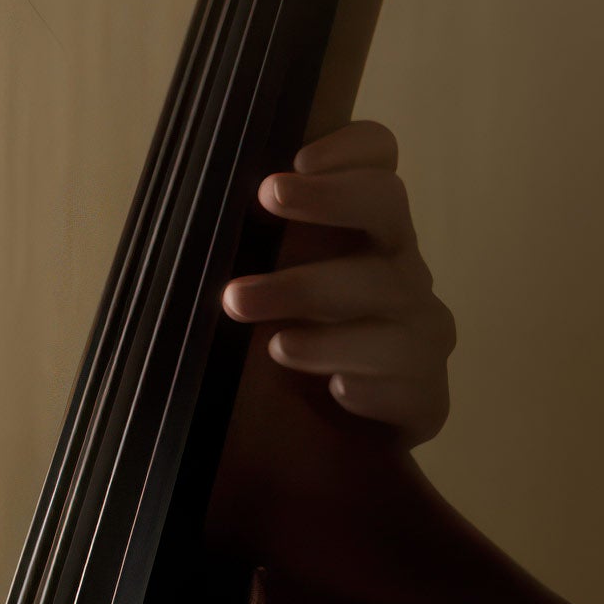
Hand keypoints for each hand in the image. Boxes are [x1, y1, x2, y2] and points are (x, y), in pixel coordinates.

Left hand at [221, 119, 454, 448]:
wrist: (316, 455)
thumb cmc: (276, 372)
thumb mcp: (252, 308)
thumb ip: (239, 266)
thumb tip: (177, 230)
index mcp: (363, 238)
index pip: (378, 163)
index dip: (350, 148)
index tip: (294, 161)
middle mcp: (399, 272)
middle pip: (388, 209)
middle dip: (328, 202)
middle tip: (265, 201)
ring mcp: (419, 333)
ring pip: (393, 304)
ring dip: (328, 319)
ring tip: (275, 347)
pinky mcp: (426, 399)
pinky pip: (411, 384)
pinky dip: (373, 387)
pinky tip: (338, 392)